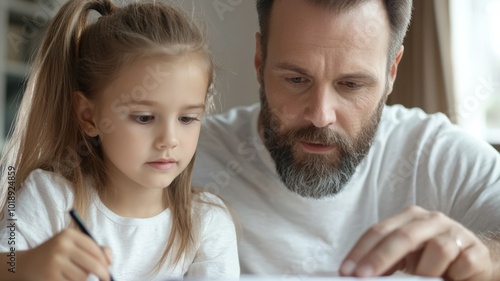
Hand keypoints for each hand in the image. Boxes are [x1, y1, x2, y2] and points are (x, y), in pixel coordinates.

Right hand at [18, 228, 111, 280]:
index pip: (95, 248)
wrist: (26, 263)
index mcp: (69, 234)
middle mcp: (61, 246)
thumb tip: (109, 260)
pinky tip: (64, 278)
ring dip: (83, 278)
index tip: (109, 267)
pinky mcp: (50, 276)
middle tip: (107, 279)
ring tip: (73, 273)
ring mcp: (55, 261)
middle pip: (93, 264)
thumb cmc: (57, 254)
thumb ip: (94, 248)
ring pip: (83, 276)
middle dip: (103, 273)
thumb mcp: (73, 245)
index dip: (104, 260)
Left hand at [339, 206, 493, 280]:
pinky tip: (449, 279)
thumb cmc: (430, 259)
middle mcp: (431, 220)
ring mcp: (456, 232)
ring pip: (438, 248)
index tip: (346, 271)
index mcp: (408, 218)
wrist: (472, 262)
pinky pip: (463, 262)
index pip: (378, 231)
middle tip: (363, 277)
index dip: (360, 251)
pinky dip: (453, 275)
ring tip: (421, 280)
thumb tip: (359, 274)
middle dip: (380, 258)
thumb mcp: (404, 257)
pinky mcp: (476, 250)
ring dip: (425, 270)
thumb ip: (385, 261)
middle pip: (403, 236)